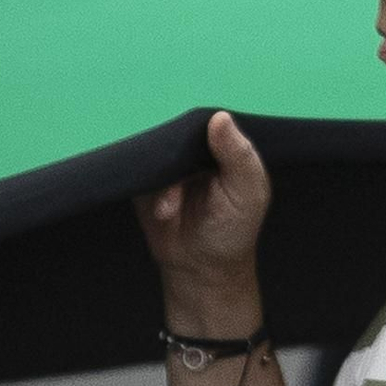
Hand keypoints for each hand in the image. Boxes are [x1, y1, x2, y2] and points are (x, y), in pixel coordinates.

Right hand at [135, 110, 271, 321]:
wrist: (200, 268)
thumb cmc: (232, 231)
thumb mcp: (247, 194)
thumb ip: (239, 156)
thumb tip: (220, 116)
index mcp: (225, 149)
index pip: (212, 123)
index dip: (205, 130)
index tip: (204, 158)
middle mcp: (196, 152)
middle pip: (179, 132)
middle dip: (178, 157)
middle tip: (185, 186)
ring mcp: (169, 165)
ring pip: (157, 151)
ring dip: (163, 179)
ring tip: (172, 210)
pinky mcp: (145, 180)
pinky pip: (137, 168)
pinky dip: (146, 186)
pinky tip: (163, 211)